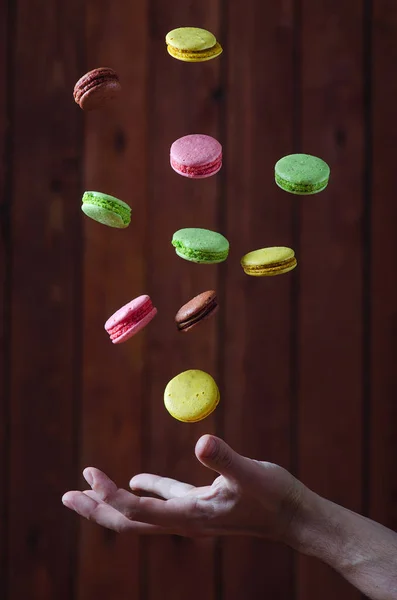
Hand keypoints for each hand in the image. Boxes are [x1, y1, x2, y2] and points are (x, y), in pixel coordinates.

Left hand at [62, 435, 303, 542]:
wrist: (294, 518)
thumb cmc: (275, 497)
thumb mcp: (252, 474)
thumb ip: (227, 459)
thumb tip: (203, 441)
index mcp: (190, 516)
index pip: (137, 510)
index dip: (110, 495)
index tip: (89, 475)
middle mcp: (183, 521)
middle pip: (128, 521)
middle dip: (95, 510)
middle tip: (66, 495)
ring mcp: (190, 515)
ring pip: (141, 513)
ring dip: (112, 502)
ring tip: (87, 491)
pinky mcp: (200, 506)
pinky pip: (163, 501)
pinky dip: (143, 491)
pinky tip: (135, 480)